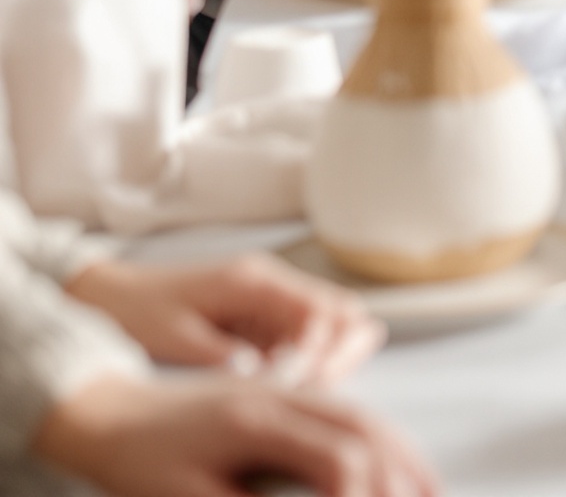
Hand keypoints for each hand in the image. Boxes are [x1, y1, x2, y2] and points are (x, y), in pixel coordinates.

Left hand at [32, 372, 436, 496]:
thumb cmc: (138, 458)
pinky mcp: (278, 396)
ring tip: (432, 488)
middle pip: (364, 429)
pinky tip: (388, 459)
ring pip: (360, 415)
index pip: (338, 461)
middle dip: (404, 474)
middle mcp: (280, 396)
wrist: (106, 409)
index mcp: (259, 420)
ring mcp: (282, 390)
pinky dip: (375, 437)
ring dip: (400, 452)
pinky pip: (342, 411)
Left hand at [67, 252, 382, 384]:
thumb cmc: (142, 313)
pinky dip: (312, 360)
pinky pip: (305, 336)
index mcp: (254, 281)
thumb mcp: (177, 338)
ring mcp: (270, 299)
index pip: (318, 310)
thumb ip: (224, 356)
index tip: (308, 383)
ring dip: (332, 356)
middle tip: (323, 390)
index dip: (323, 350)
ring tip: (313, 392)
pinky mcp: (263, 316)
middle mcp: (271, 283)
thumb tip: (264, 378)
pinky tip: (296, 386)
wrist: (116, 296)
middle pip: (339, 309)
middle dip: (342, 352)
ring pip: (330, 322)